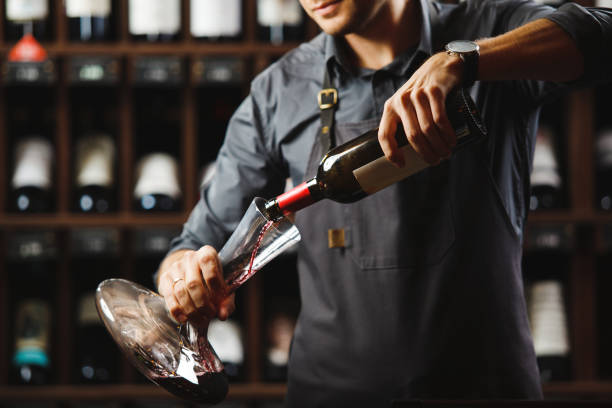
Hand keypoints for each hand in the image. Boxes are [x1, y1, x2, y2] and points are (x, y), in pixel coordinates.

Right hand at [158, 246, 234, 325]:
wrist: (191, 271)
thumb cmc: (211, 280)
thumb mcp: (223, 287)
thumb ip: (226, 301)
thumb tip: (223, 315)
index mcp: (207, 253)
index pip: (211, 272)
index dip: (216, 290)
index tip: (220, 302)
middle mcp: (190, 257)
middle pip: (194, 284)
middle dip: (203, 305)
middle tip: (210, 315)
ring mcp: (175, 267)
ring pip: (180, 292)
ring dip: (191, 310)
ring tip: (200, 319)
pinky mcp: (165, 278)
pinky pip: (169, 298)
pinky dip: (178, 312)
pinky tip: (185, 319)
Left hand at [378, 52, 463, 166]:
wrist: (441, 65)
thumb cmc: (423, 92)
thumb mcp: (406, 103)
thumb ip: (403, 122)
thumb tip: (407, 154)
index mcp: (390, 107)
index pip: (384, 135)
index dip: (391, 153)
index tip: (402, 164)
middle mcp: (401, 100)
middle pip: (412, 136)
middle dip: (425, 153)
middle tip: (436, 161)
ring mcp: (418, 95)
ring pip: (427, 130)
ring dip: (439, 146)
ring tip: (446, 153)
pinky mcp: (434, 91)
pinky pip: (440, 119)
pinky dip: (447, 134)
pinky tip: (452, 141)